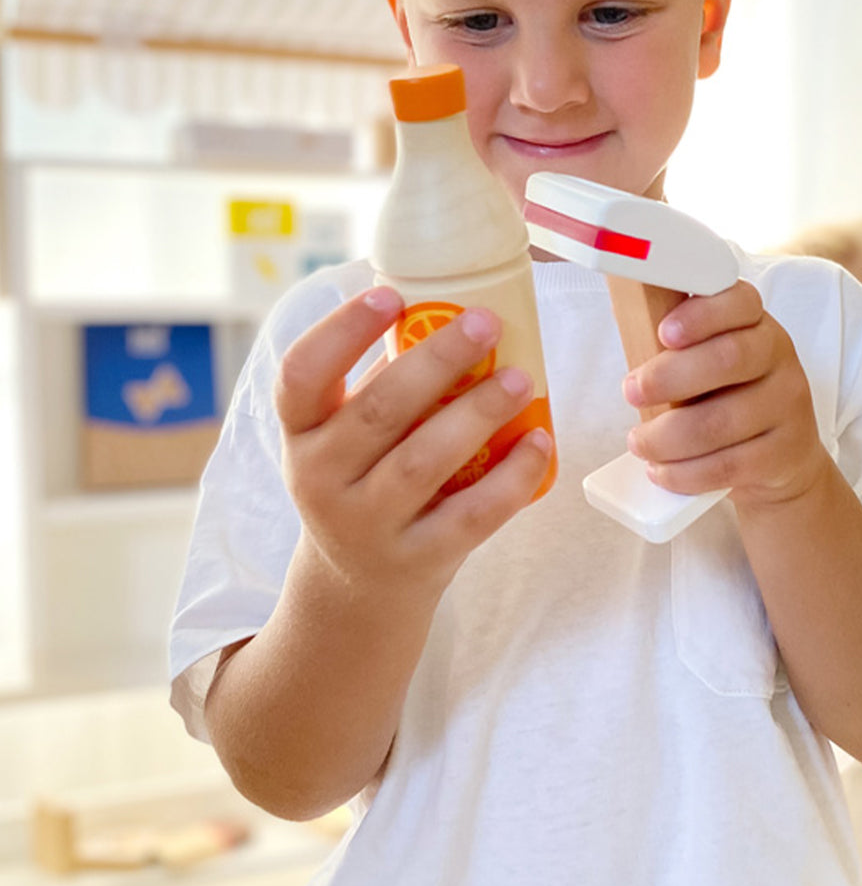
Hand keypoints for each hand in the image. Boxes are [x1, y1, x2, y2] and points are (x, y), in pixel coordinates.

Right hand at [275, 286, 553, 597]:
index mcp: (300, 436)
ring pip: (424, 462)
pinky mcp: (419, 559)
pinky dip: (512, 477)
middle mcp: (321, 482)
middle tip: (485, 324)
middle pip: (377, 412)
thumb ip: (383, 388)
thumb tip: (448, 317)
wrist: (358, 590)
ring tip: (520, 379)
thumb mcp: (346, 441)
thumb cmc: (364, 486)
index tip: (390, 295)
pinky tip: (538, 441)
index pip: (300, 377)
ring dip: (477, 414)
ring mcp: (368, 526)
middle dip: (436, 362)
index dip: (341, 331)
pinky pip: (472, 514)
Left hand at [622, 280, 828, 507]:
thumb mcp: (708, 358)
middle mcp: (779, 358)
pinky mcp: (783, 454)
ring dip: (666, 437)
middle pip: (728, 359)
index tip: (663, 332)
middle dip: (668, 377)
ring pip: (720, 422)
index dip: (701, 315)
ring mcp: (787, 407)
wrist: (782, 456)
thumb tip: (622, 312)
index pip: (739, 302)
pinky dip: (684, 472)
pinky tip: (661, 470)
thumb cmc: (728, 397)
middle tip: (631, 392)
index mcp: (755, 323)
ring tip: (639, 442)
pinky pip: (726, 466)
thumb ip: (676, 339)